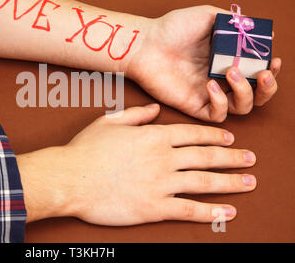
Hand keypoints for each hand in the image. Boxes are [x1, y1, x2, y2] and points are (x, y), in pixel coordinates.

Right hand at [17, 104, 256, 224]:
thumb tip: (154, 109)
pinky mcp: (155, 208)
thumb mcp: (109, 122)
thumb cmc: (86, 149)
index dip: (214, 135)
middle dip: (232, 157)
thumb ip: (136, 115)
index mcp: (153, 136)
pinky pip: (189, 210)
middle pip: (206, 156)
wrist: (70, 178)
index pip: (193, 134)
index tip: (229, 137)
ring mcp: (161, 184)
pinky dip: (211, 212)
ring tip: (249, 182)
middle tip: (250, 159)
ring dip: (230, 182)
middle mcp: (164, 158)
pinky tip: (227, 212)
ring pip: (204, 182)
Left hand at [126, 5, 280, 121]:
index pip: (257, 72)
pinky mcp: (193, 104)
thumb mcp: (207, 16)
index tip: (272, 59)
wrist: (145, 43)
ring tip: (231, 71)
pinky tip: (211, 85)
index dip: (270, 69)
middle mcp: (220, 78)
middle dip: (267, 87)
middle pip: (256, 94)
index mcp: (226, 60)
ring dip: (246, 92)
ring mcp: (207, 93)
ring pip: (241, 107)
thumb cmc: (171, 28)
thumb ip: (233, 23)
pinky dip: (221, 102)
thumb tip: (262, 31)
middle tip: (263, 73)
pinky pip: (217, 114)